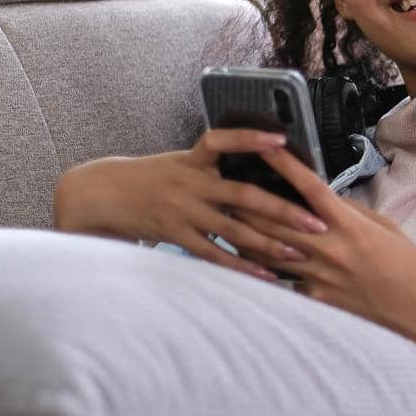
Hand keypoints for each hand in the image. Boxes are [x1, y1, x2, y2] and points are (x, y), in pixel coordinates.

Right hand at [53, 129, 330, 283]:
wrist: (98, 195)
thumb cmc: (147, 178)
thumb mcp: (178, 162)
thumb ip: (212, 166)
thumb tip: (254, 164)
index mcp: (193, 160)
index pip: (223, 141)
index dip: (251, 139)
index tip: (283, 141)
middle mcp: (191, 184)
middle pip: (244, 195)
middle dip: (284, 210)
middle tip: (318, 221)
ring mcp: (183, 212)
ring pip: (233, 229)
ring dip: (270, 243)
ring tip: (300, 254)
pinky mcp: (175, 235)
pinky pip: (213, 255)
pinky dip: (241, 266)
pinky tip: (265, 276)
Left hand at [232, 145, 415, 329]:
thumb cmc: (409, 268)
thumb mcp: (388, 229)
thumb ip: (355, 212)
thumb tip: (330, 200)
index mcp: (349, 226)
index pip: (310, 187)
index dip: (284, 165)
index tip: (263, 146)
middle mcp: (328, 248)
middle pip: (276, 217)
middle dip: (249, 197)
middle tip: (227, 180)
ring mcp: (317, 276)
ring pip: (268, 250)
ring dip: (244, 232)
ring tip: (224, 216)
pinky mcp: (314, 299)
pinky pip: (281, 281)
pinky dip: (261, 269)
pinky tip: (243, 261)